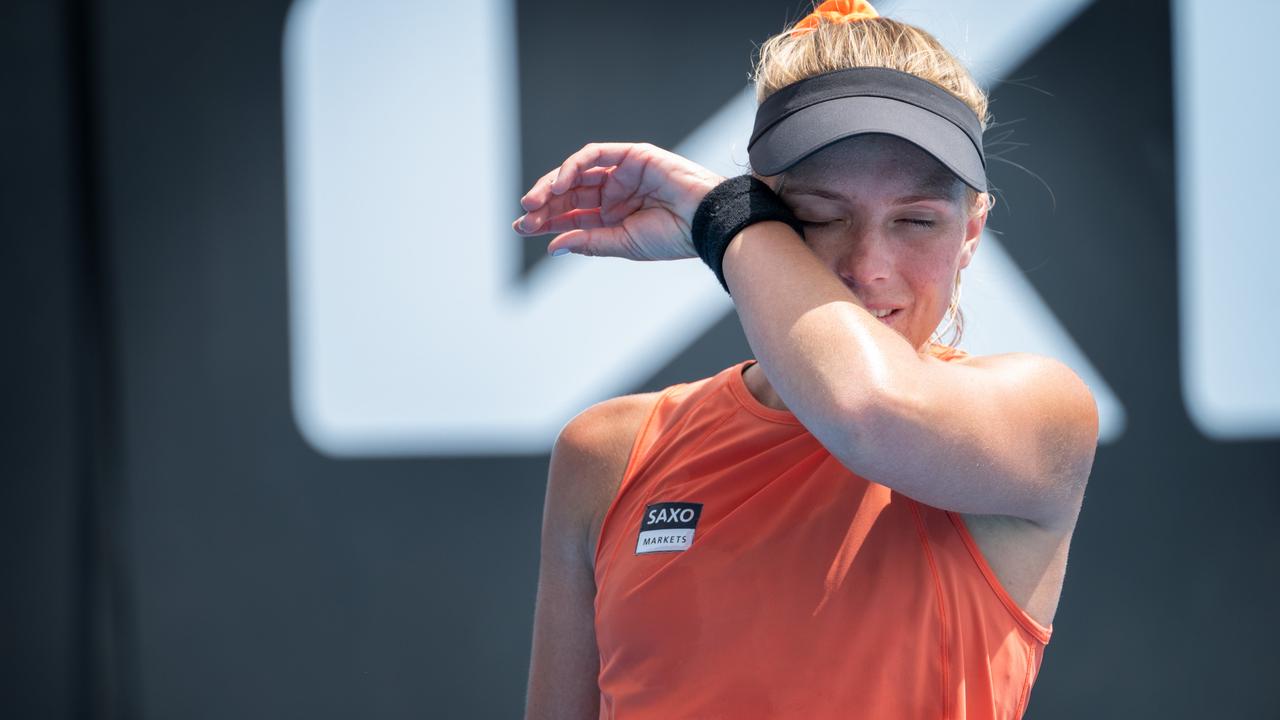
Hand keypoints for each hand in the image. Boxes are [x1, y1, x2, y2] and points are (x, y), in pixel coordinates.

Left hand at [512, 142, 725, 260]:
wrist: (706, 222)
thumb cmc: (673, 236)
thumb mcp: (622, 243)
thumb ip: (588, 242)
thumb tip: (553, 246)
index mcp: (614, 215)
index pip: (573, 214)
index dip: (547, 220)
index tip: (523, 228)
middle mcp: (615, 192)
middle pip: (571, 193)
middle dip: (545, 205)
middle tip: (524, 218)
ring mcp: (623, 172)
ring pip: (577, 173)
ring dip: (553, 186)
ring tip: (534, 204)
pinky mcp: (632, 155)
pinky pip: (596, 155)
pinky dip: (574, 166)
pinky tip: (559, 185)